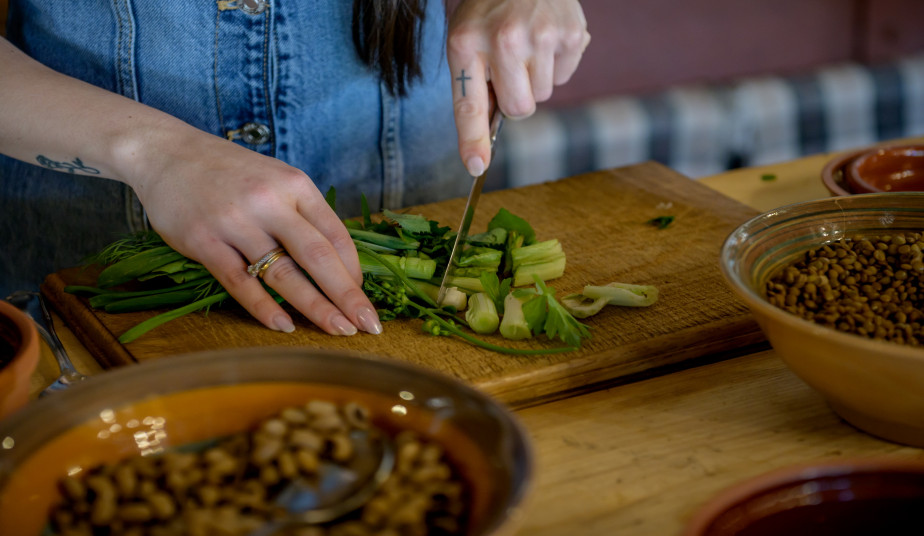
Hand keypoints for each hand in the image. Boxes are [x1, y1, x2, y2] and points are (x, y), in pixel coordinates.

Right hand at [130, 126, 381, 336]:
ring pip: (283, 274)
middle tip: (368, 325)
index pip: (336, 235)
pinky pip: (240, 282)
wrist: (167, 152)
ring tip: (338, 330)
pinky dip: (264, 308)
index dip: (355, 272)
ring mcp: (236, 221)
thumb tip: (338, 264)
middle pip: (318, 257)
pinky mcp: (204, 240)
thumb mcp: (277, 179)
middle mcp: (270, 201)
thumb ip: (304, 215)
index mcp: (295, 185)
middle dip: (347, 296)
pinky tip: (284, 326)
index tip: (364, 299)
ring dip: (315, 307)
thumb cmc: (231, 173)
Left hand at [447, 0, 589, 175]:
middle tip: (510, 68)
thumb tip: (482, 144)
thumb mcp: (467, 37)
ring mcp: (541, 35)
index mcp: (465, 43)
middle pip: (518, 109)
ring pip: (543, 95)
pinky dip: (556, 64)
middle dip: (516, 98)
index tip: (475, 166)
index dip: (472, 139)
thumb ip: (474, 85)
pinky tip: (546, 37)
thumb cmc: (490, 10)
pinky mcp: (571, 33)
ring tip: (528, 44)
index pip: (469, 103)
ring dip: (535, 78)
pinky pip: (563, 77)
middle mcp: (502, 39)